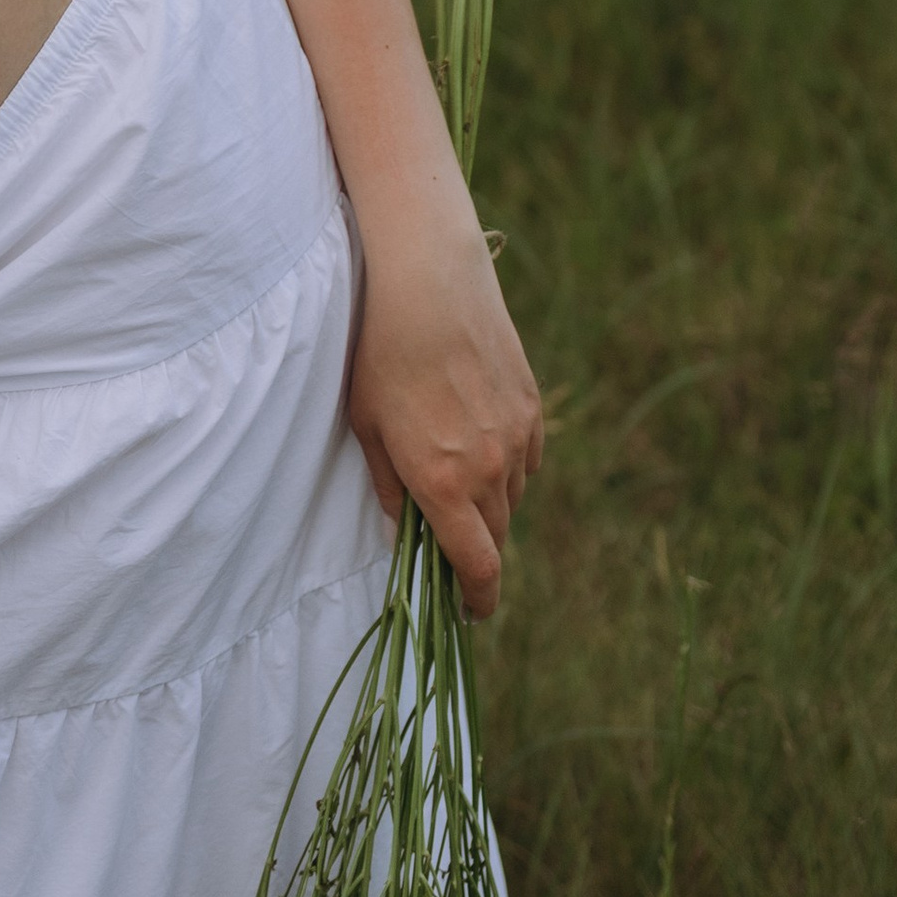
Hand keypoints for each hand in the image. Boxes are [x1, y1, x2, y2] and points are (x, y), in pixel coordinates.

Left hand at [345, 212, 542, 616]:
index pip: (478, 566)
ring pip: (513, 497)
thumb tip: (403, 526)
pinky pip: (525, 459)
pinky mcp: (530, 406)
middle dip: (477, 553)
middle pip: (497, 537)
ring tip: (455, 482)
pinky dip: (506, 468)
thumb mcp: (365, 424)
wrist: (428, 281)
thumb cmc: (379, 351)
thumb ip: (387, 485)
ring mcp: (515, 437)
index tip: (471, 615)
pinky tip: (478, 445)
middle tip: (450, 549)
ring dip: (489, 507)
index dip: (479, 600)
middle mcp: (489, 469)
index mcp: (443, 484)